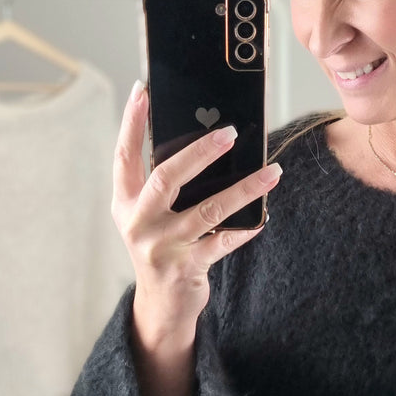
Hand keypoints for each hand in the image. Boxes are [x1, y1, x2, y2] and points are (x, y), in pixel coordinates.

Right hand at [112, 80, 281, 328]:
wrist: (160, 305)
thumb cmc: (160, 248)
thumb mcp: (149, 216)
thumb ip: (162, 186)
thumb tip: (206, 143)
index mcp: (125, 203)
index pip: (124, 156)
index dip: (131, 123)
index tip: (142, 90)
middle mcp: (138, 223)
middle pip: (166, 178)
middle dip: (199, 152)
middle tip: (230, 132)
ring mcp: (161, 247)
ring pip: (207, 210)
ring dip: (243, 188)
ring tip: (271, 172)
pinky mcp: (186, 267)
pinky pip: (222, 242)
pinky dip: (245, 228)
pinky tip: (263, 216)